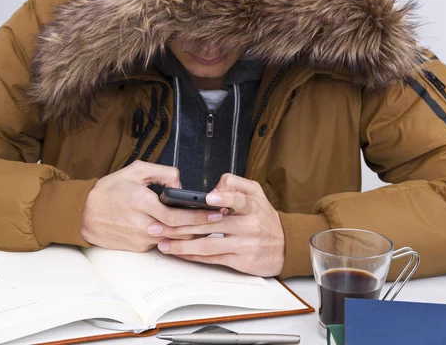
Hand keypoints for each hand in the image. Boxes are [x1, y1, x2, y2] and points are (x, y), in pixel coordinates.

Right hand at [81, 161, 224, 251]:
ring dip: (192, 234)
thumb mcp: (134, 171)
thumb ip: (161, 173)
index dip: (197, 216)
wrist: (82, 214)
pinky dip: (176, 238)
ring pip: (173, 239)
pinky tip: (189, 232)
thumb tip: (180, 184)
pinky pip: (162, 243)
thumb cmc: (108, 191)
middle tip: (220, 221)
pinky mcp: (138, 248)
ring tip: (209, 225)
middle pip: (178, 230)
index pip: (174, 215)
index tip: (214, 212)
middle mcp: (141, 224)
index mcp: (140, 203)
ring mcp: (140, 238)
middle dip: (202, 226)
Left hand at [149, 174, 284, 276]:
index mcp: (252, 206)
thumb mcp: (257, 193)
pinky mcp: (240, 261)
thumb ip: (236, 184)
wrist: (286, 246)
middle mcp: (249, 226)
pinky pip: (212, 258)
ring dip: (182, 245)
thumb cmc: (265, 218)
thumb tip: (214, 188)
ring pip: (208, 244)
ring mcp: (244, 245)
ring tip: (162, 242)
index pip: (239, 199)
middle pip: (212, 224)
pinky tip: (179, 253)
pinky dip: (193, 256)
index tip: (208, 198)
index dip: (224, 198)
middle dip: (181, 224)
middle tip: (159, 224)